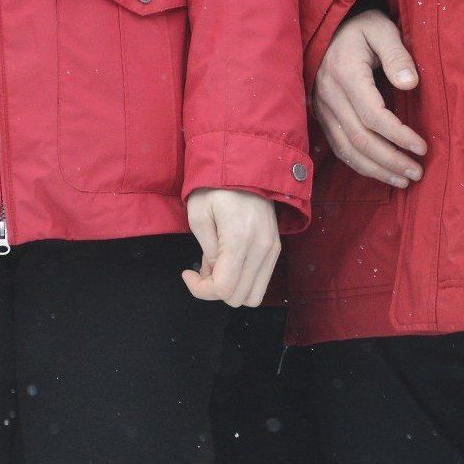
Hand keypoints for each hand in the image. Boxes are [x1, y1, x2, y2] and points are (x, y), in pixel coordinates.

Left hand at [182, 189, 280, 306]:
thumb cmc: (216, 187)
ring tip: (216, 266)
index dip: (200, 289)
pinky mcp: (276, 249)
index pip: (223, 288)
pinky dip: (244, 281)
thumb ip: (207, 250)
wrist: (247, 167)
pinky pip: (261, 281)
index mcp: (239, 240)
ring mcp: (272, 251)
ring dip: (232, 289)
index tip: (187, 273)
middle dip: (214, 290)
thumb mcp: (199, 214)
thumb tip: (214, 274)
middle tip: (201, 268)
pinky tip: (230, 262)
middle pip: (239, 297)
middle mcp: (261, 250)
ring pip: (254, 296)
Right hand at [314, 10, 426, 187]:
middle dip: (390, 160)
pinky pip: (338, 147)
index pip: (372, 115)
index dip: (399, 136)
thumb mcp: (382, 29)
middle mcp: (328, 94)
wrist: (329, 27)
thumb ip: (397, 54)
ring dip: (376, 169)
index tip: (423, 148)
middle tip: (418, 172)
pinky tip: (381, 172)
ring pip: (347, 148)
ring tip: (404, 179)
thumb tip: (411, 84)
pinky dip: (360, 164)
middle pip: (360, 138)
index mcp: (345, 73)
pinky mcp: (321, 115)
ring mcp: (321, 107)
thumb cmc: (361, 27)